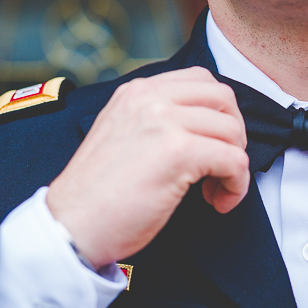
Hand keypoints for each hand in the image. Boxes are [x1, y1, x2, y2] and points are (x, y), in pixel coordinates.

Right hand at [47, 67, 249, 267]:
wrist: (71, 226)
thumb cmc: (98, 196)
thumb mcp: (123, 138)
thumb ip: (155, 123)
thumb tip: (201, 130)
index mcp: (136, 92)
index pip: (201, 81)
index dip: (219, 116)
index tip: (211, 147)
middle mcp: (150, 98)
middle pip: (224, 99)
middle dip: (234, 135)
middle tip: (221, 168)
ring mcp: (164, 121)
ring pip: (233, 131)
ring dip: (235, 165)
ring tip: (214, 191)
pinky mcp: (178, 152)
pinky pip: (234, 160)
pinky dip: (236, 186)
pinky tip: (217, 202)